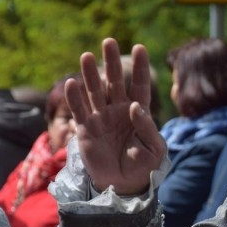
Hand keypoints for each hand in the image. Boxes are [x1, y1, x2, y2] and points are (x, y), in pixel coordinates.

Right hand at [66, 38, 165, 194]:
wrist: (125, 185)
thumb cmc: (144, 166)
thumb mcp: (154, 148)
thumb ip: (147, 127)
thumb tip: (134, 106)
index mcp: (139, 112)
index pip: (141, 85)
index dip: (141, 68)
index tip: (140, 47)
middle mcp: (119, 110)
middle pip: (115, 82)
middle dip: (112, 63)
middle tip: (109, 41)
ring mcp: (102, 118)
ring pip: (96, 91)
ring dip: (91, 74)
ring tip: (87, 56)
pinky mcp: (87, 130)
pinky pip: (80, 111)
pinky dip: (75, 98)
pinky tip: (71, 83)